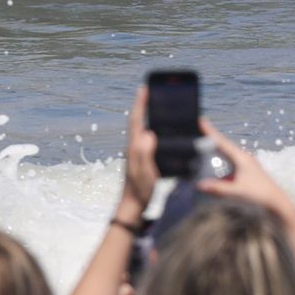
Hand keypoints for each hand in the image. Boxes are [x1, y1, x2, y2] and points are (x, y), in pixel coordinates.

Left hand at [117, 87, 159, 224]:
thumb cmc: (139, 190)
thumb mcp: (144, 172)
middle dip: (143, 105)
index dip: (141, 103)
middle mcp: (134, 147)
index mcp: (135, 147)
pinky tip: (160, 131)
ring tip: (156, 105)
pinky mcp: (142, 160)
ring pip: (142, 129)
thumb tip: (148, 133)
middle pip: (139, 121)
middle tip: (151, 91)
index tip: (145, 88)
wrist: (133, 206)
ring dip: (148, 115)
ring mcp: (137, 153)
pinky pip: (147, 139)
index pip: (137, 120)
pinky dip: (153, 129)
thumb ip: (144, 153)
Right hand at [194, 119, 294, 239]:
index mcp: (241, 158)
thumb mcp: (236, 191)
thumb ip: (218, 188)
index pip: (222, 142)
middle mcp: (243, 157)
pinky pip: (229, 159)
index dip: (210, 131)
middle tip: (198, 127)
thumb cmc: (258, 194)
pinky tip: (214, 159)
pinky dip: (220, 156)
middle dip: (211, 136)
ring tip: (202, 140)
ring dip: (215, 146)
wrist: (276, 202)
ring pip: (227, 151)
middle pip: (223, 144)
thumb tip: (199, 184)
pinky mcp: (245, 170)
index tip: (201, 120)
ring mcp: (245, 163)